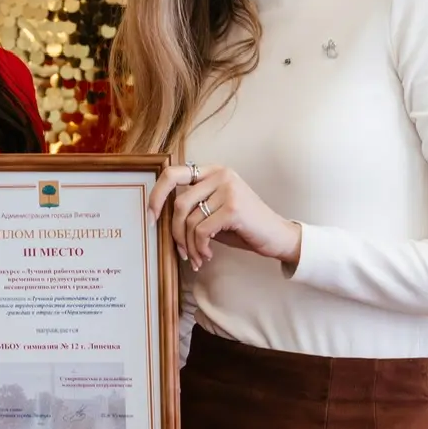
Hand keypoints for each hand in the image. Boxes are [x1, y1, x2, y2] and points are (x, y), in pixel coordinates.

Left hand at [149, 163, 300, 271]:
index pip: (173, 174)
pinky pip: (201, 231)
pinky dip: (200, 248)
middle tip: (180, 251)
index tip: (150, 217)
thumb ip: (193, 208)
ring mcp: (228, 189)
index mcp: (213, 171)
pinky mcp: (233, 208)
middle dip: (175, 233)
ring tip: (197, 257)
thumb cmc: (244, 227)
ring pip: (189, 220)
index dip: (156, 195)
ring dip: (189, 246)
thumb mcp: (215, 211)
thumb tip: (160, 219)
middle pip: (179, 203)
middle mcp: (220, 174)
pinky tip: (208, 255)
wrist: (277, 236)